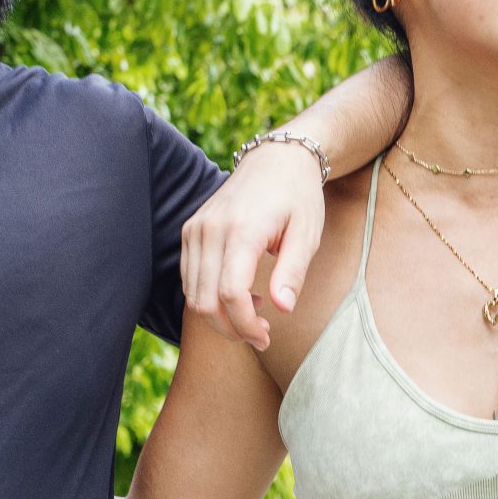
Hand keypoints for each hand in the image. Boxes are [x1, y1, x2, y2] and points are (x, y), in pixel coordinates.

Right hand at [181, 144, 327, 350]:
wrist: (276, 160)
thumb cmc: (298, 197)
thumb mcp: (308, 234)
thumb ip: (293, 272)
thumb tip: (282, 308)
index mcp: (242, 230)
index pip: (230, 293)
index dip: (245, 325)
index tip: (265, 338)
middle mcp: (211, 230)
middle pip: (205, 300)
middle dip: (231, 329)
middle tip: (261, 335)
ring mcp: (196, 229)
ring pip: (192, 294)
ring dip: (219, 317)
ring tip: (254, 314)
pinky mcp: (191, 231)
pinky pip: (189, 278)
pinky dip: (209, 297)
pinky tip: (239, 295)